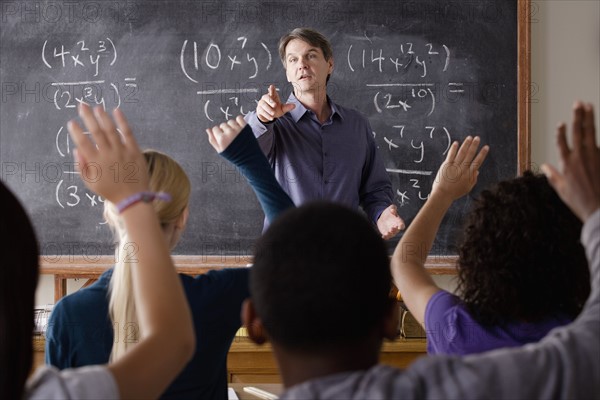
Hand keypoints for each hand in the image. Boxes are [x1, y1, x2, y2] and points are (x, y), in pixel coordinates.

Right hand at [67, 104, 148, 202]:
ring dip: (103, 117)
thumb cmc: (109, 190)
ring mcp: (122, 152)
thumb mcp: (90, 183)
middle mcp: (108, 155)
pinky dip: (122, 121)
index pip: (83, 143)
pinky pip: (128, 133)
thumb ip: (81, 166)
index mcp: (95, 163)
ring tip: (97, 107)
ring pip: (111, 130)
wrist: (133, 198)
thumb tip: (76, 149)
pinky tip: (116, 110)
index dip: (76, 132)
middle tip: (81, 105)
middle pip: (96, 132)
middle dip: (88, 117)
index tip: (71, 122)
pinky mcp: (135, 151)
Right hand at [206, 115, 246, 152]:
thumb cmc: (233, 155)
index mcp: (222, 139)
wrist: (248, 158)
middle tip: (230, 137)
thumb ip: (212, 140)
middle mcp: (229, 133)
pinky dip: (238, 121)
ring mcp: (238, 129)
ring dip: (231, 126)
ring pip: (230, 121)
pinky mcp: (246, 128)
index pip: (215, 129)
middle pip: (222, 125)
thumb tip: (208, 129)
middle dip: (224, 130)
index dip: (218, 133)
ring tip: (235, 133)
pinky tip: (239, 127)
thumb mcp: (220, 150)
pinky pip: (239, 118)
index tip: (222, 137)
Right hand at [256, 84, 295, 122]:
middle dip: (270, 101)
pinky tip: (271, 118)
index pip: (272, 91)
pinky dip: (267, 115)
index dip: (272, 89)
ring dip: (268, 109)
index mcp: (273, 96)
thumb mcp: (282, 109)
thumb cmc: (276, 109)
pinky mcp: (259, 109)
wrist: (268, 116)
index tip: (271, 86)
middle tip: (275, 105)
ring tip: (273, 114)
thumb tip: (294, 105)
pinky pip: (262, 111)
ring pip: (263, 105)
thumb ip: (287, 107)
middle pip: (266, 97)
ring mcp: (261, 103)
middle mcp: (266, 98)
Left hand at [377, 204, 404, 239]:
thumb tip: (392, 210)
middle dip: (394, 230)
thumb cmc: (389, 212)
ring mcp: (391, 231)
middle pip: (397, 230)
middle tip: (391, 229)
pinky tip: (383, 236)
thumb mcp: (391, 208)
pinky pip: (387, 237)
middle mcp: (396, 227)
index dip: (401, 226)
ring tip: (387, 233)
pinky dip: (385, 237)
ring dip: (390, 234)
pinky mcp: (386, 233)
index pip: (402, 225)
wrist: (383, 216)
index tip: (400, 226)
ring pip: (392, 234)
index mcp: (399, 221)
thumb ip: (393, 208)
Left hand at [432, 136, 488, 200]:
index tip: (486, 147)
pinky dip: (454, 149)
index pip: (478, 162)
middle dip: (474, 145)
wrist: (443, 194)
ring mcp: (454, 166)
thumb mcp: (467, 187)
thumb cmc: (455, 192)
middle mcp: (462, 169)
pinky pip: (451, 155)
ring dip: (466, 145)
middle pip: (470, 155)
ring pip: (461, 153)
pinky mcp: (446, 165)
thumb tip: (477, 170)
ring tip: (469, 138)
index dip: (482, 154)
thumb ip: (473, 179)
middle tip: (477, 138)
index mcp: (469, 174)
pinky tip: (456, 143)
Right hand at [541, 102, 599, 220]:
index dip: (560, 132)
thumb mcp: (562, 190)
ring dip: (589, 118)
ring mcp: (594, 156)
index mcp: (567, 164)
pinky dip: (596, 132)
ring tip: (589, 106)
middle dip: (577, 116)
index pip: (561, 143)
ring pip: (591, 132)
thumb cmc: (579, 201)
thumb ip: (553, 175)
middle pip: (578, 131)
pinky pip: (599, 142)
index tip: (561, 123)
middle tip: (578, 103)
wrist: (599, 208)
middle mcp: (580, 157)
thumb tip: (545, 166)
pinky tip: (595, 124)